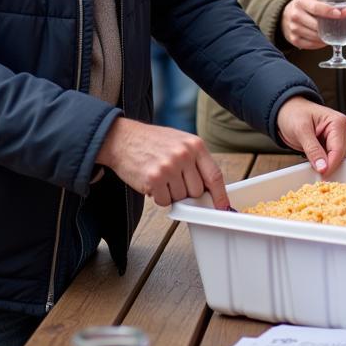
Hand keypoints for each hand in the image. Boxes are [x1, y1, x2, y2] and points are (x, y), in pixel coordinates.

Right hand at [96, 117, 229, 209]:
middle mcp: (184, 155)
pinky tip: (152, 181)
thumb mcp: (180, 142)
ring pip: (180, 198)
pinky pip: (164, 201)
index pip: (214, 175)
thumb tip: (209, 190)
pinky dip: (158, 196)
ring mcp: (169, 167)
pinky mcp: (154, 179)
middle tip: (174, 180)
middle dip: (187, 191)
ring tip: (161, 176)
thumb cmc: (153, 142)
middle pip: (197, 191)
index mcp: (195, 145)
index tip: (223, 207)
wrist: (123, 138)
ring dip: (171, 193)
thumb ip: (196, 162)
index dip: (220, 195)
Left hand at [276, 96, 345, 174]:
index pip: (339, 149)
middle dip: (328, 165)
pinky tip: (315, 164)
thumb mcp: (301, 130)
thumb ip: (312, 149)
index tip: (322, 173)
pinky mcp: (330, 145)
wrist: (286, 111)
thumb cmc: (293, 114)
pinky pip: (330, 158)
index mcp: (337, 122)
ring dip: (326, 165)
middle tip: (316, 174)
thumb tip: (322, 167)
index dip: (331, 164)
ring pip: (337, 159)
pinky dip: (323, 163)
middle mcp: (340, 129)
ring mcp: (336, 137)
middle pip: (340, 155)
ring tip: (313, 166)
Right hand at [280, 0, 345, 50]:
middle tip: (343, 26)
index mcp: (300, 2)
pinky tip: (324, 39)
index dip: (330, 11)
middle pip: (317, 25)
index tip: (342, 13)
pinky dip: (321, 43)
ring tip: (334, 33)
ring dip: (327, 37)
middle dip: (332, 27)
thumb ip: (325, 3)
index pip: (316, 8)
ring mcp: (293, 29)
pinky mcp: (294, 40)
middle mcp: (295, 15)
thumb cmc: (303, 6)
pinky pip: (312, 45)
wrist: (284, 15)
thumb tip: (345, 9)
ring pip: (316, 37)